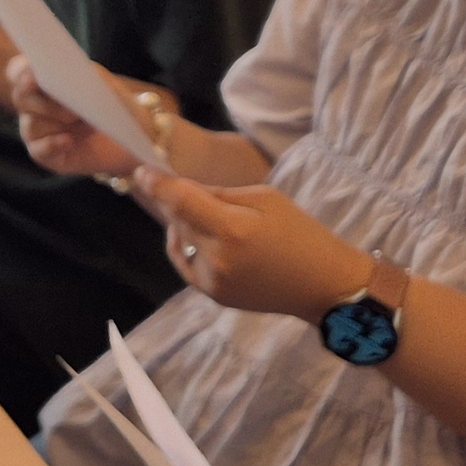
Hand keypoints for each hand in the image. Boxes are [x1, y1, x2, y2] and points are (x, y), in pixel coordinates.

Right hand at [9, 57, 142, 176]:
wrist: (125, 138)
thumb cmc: (111, 105)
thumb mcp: (106, 85)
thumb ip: (90, 77)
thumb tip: (78, 80)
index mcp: (41, 79)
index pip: (17, 71)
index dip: (22, 72)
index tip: (33, 74)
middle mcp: (31, 104)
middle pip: (21, 98)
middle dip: (45, 101)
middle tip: (69, 103)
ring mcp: (34, 130)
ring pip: (32, 124)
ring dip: (60, 122)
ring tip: (87, 122)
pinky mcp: (43, 154)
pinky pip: (39, 149)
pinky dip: (53, 144)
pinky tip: (69, 140)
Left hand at [135, 166, 369, 317]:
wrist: (323, 285)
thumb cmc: (300, 233)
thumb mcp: (265, 199)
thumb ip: (218, 193)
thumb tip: (180, 188)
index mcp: (233, 229)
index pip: (180, 201)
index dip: (157, 184)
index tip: (141, 170)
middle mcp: (217, 258)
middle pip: (177, 220)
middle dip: (172, 201)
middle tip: (173, 184)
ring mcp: (212, 281)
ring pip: (179, 241)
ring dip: (181, 223)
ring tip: (203, 213)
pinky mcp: (213, 295)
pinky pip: (186, 262)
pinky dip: (186, 245)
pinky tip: (199, 235)